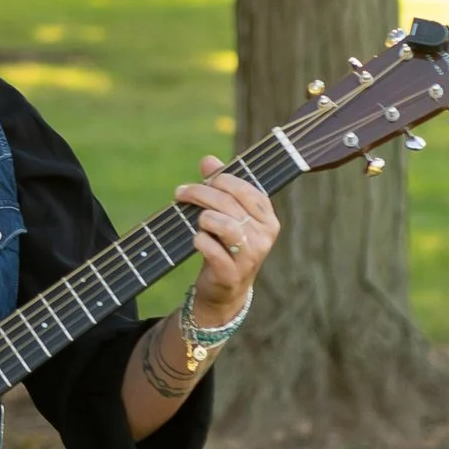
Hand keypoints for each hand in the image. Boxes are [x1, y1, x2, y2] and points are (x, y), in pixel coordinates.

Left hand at [180, 154, 278, 319]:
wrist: (225, 289)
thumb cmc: (225, 245)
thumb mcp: (226, 215)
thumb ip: (219, 186)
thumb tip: (208, 160)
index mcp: (267, 218)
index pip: (245, 188)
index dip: (221, 179)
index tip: (202, 180)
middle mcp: (264, 236)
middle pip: (228, 203)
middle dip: (200, 193)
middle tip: (181, 193)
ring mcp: (251, 256)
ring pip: (223, 224)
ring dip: (203, 218)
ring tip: (197, 221)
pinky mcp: (232, 272)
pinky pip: (210, 247)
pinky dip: (198, 240)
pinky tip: (197, 240)